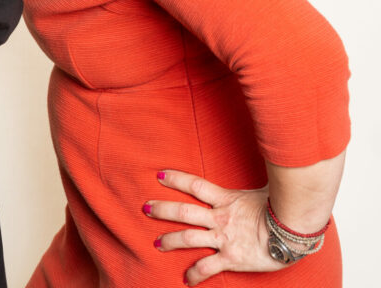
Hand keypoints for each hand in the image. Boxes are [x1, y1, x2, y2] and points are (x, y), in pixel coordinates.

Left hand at [147, 169, 281, 284]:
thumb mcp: (264, 190)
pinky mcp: (232, 259)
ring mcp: (224, 239)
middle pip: (183, 212)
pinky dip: (195, 274)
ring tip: (157, 243)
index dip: (176, 179)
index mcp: (226, 199)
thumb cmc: (284, 209)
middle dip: (162, 210)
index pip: (195, 185)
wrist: (296, 232)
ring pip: (188, 238)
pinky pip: (208, 267)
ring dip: (169, 241)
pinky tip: (186, 280)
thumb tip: (265, 166)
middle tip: (145, 208)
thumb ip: (254, 184)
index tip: (159, 175)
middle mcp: (220, 218)